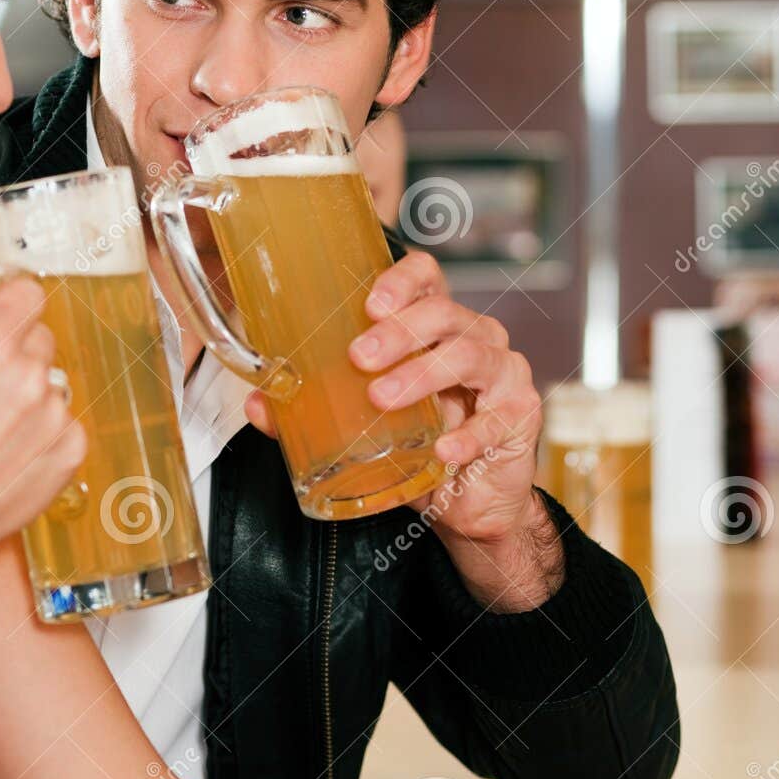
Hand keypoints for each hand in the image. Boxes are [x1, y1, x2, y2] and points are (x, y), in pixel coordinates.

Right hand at [0, 275, 85, 573]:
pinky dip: (43, 431)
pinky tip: (8, 451)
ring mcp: (56, 416)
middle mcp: (30, 379)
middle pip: (40, 337)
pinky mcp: (72, 450)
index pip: (28, 293)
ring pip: (52, 381)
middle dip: (14, 352)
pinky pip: (65, 420)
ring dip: (30, 393)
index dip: (9, 304)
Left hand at [244, 248, 557, 608]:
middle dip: (399, 330)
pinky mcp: (519, 416)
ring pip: (469, 355)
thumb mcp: (369, 423)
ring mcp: (503, 373)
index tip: (369, 303)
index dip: (402, 280)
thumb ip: (318, 409)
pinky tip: (442, 449)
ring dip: (422, 374)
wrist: (472, 501)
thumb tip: (259, 405)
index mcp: (437, 326)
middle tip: (359, 356)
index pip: (428, 278)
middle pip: (443, 313)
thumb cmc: (422, 444)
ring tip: (383, 397)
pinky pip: (495, 420)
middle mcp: (475, 337)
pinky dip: (467, 435)